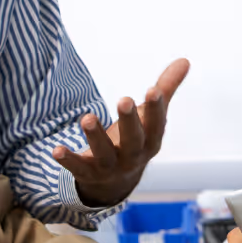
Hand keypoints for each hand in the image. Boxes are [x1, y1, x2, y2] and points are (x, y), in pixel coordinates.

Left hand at [54, 59, 189, 206]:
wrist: (116, 182)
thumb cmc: (136, 139)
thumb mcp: (151, 118)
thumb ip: (166, 88)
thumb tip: (185, 60)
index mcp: (151, 141)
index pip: (156, 125)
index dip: (156, 109)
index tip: (153, 89)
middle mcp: (133, 156)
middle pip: (133, 140)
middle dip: (129, 121)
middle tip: (125, 100)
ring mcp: (111, 167)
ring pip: (104, 154)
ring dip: (96, 137)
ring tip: (87, 118)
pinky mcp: (89, 173)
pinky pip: (78, 167)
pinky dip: (68, 160)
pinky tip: (56, 149)